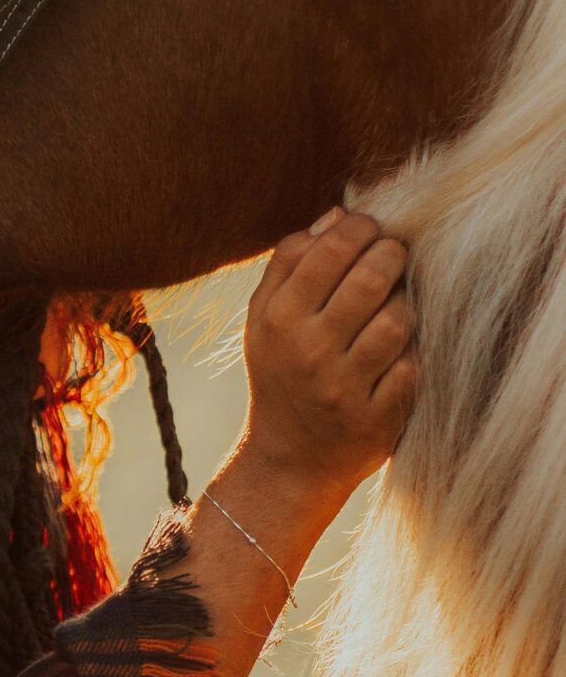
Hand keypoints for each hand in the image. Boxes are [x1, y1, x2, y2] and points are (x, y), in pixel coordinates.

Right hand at [240, 207, 416, 512]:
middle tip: (394, 260)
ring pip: (398, 320)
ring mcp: (342, 388)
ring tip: (395, 310)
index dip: (362, 229)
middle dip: (393, 257)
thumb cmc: (281, 374)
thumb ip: (290, 263)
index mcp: (277, 318)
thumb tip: (338, 214)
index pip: (331, 249)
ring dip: (405, 307)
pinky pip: (412, 366)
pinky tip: (397, 357)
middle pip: (371, 277)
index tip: (370, 232)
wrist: (285, 461)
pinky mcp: (375, 419)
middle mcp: (307, 351)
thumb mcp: (264, 319)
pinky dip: (411, 356)